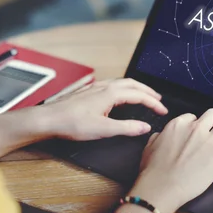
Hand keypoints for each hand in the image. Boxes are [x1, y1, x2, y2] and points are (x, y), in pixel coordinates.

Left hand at [43, 78, 167, 140]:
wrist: (49, 119)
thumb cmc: (72, 124)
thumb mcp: (103, 129)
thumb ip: (127, 128)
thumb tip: (144, 127)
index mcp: (111, 93)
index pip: (139, 95)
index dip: (153, 103)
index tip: (163, 111)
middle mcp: (104, 86)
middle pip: (133, 84)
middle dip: (148, 91)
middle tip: (158, 100)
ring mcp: (95, 87)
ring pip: (122, 82)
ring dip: (136, 88)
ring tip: (143, 95)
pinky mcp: (88, 91)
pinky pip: (112, 84)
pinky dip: (123, 88)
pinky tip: (119, 94)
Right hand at [128, 109, 212, 212]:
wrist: (162, 187)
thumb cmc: (154, 171)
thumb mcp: (150, 146)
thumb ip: (160, 136)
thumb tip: (163, 135)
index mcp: (178, 125)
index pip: (194, 116)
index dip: (197, 125)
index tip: (197, 134)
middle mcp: (195, 129)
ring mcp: (209, 142)